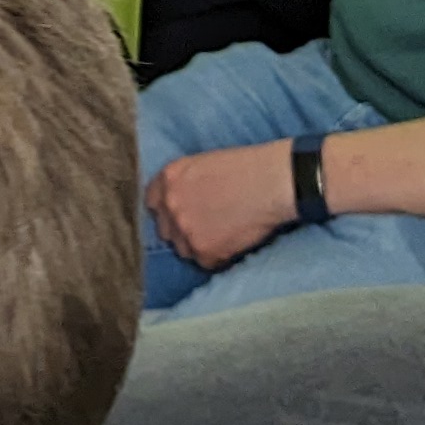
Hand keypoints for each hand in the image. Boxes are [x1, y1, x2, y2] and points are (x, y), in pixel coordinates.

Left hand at [146, 141, 296, 270]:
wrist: (271, 183)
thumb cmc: (246, 167)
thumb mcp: (204, 163)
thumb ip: (184, 183)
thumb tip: (181, 200)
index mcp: (169, 178)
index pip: (152, 202)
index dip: (167, 209)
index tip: (181, 212)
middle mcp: (170, 205)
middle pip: (165, 229)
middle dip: (181, 229)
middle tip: (205, 225)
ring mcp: (185, 230)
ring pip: (183, 249)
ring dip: (198, 245)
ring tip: (223, 234)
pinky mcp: (204, 251)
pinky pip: (206, 262)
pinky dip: (218, 256)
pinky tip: (234, 241)